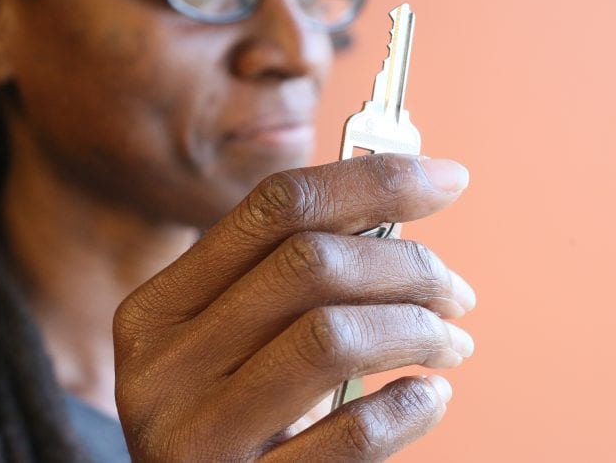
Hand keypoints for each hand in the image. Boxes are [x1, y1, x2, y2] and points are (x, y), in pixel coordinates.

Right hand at [113, 153, 475, 461]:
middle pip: (310, 263)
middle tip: (456, 292)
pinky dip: (409, 405)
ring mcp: (197, 437)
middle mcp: (162, 368)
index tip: (448, 179)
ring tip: (451, 342)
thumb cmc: (240, 418)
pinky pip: (353, 434)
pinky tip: (427, 397)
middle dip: (408, 265)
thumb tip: (400, 206)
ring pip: (330, 335)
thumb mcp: (235, 344)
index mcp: (159, 310)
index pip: (275, 206)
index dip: (373, 181)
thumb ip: (286, 280)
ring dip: (417, 328)